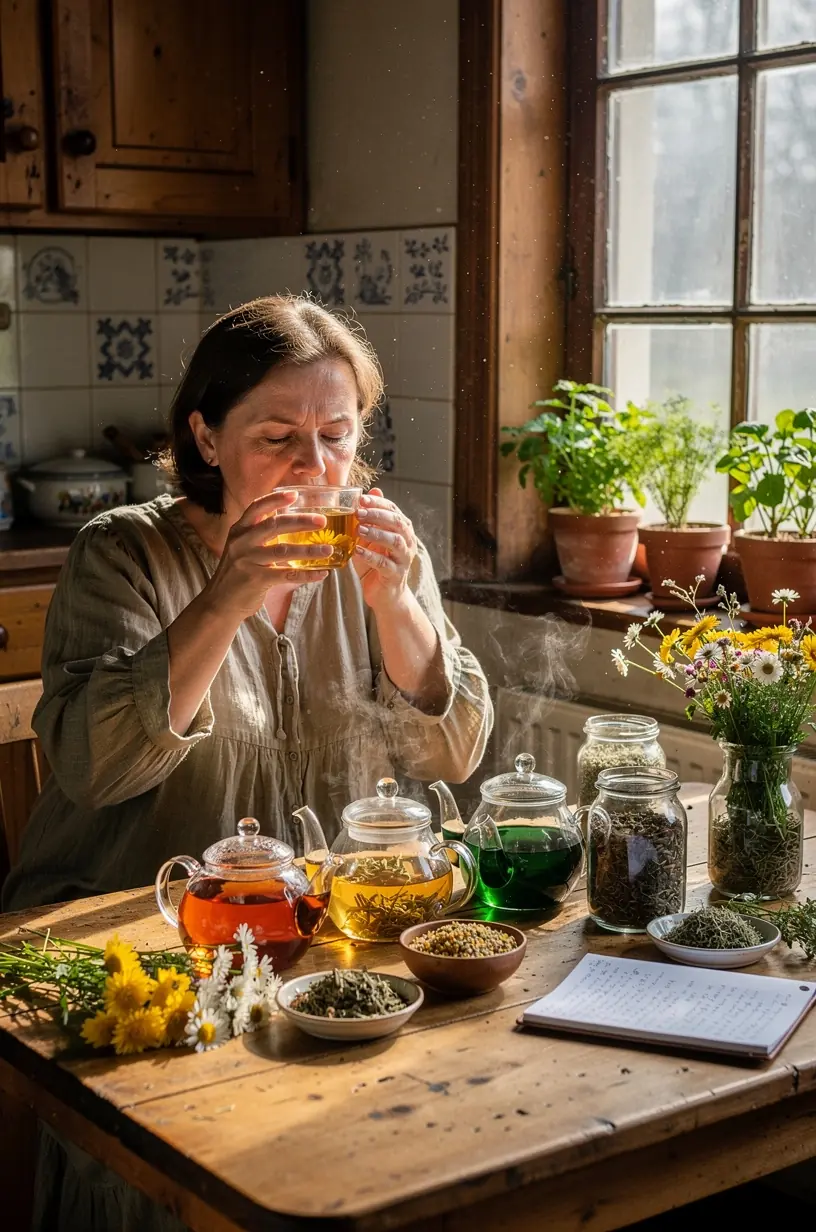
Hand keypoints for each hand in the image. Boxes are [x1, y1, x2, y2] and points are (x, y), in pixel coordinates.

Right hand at [205, 491, 331, 619]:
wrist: (219, 602)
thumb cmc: (237, 573)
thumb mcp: (241, 548)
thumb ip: (259, 535)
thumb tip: (291, 522)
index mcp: (239, 531)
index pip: (256, 508)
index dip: (275, 500)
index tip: (295, 494)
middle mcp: (242, 542)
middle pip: (275, 525)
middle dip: (300, 521)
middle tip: (322, 521)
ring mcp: (248, 561)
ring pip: (284, 551)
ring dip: (309, 550)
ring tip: (328, 549)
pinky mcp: (256, 580)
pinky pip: (287, 574)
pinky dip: (306, 574)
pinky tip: (321, 573)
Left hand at [353, 489, 416, 610]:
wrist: (385, 595)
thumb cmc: (376, 563)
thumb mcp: (371, 538)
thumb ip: (372, 518)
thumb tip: (373, 490)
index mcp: (403, 530)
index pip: (394, 510)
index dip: (379, 503)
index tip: (362, 498)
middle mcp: (407, 542)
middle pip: (397, 523)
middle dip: (378, 515)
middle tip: (359, 512)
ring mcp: (404, 559)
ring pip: (394, 541)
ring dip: (376, 533)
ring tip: (359, 529)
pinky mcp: (396, 575)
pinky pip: (384, 564)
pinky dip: (370, 556)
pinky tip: (357, 551)